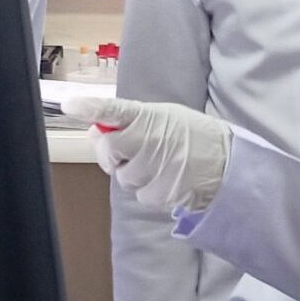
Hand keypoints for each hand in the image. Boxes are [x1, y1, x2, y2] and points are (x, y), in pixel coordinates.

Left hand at [63, 96, 231, 213]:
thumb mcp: (164, 118)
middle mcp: (151, 140)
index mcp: (150, 117)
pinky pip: (141, 195)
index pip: (115, 110)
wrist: (228, 162)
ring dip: (134, 174)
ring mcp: (157, 167)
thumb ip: (129, 123)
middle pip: (109, 152)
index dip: (91, 108)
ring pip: (124, 178)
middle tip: (128, 152)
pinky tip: (168, 179)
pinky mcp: (164, 192)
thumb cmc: (192, 136)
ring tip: (159, 165)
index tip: (71, 104)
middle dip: (113, 155)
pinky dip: (150, 190)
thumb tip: (94, 131)